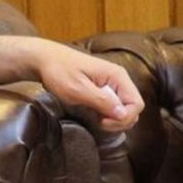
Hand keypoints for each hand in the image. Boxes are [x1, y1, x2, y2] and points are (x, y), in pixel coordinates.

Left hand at [0, 35, 145, 131]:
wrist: (46, 60)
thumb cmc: (59, 72)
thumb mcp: (78, 90)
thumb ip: (102, 101)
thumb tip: (123, 114)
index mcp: (118, 76)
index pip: (137, 104)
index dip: (124, 118)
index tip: (102, 121)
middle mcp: (120, 79)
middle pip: (133, 109)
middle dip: (120, 121)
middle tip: (98, 122)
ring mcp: (113, 84)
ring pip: (125, 110)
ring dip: (113, 120)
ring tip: (95, 117)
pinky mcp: (105, 89)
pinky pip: (114, 107)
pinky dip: (107, 115)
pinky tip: (93, 114)